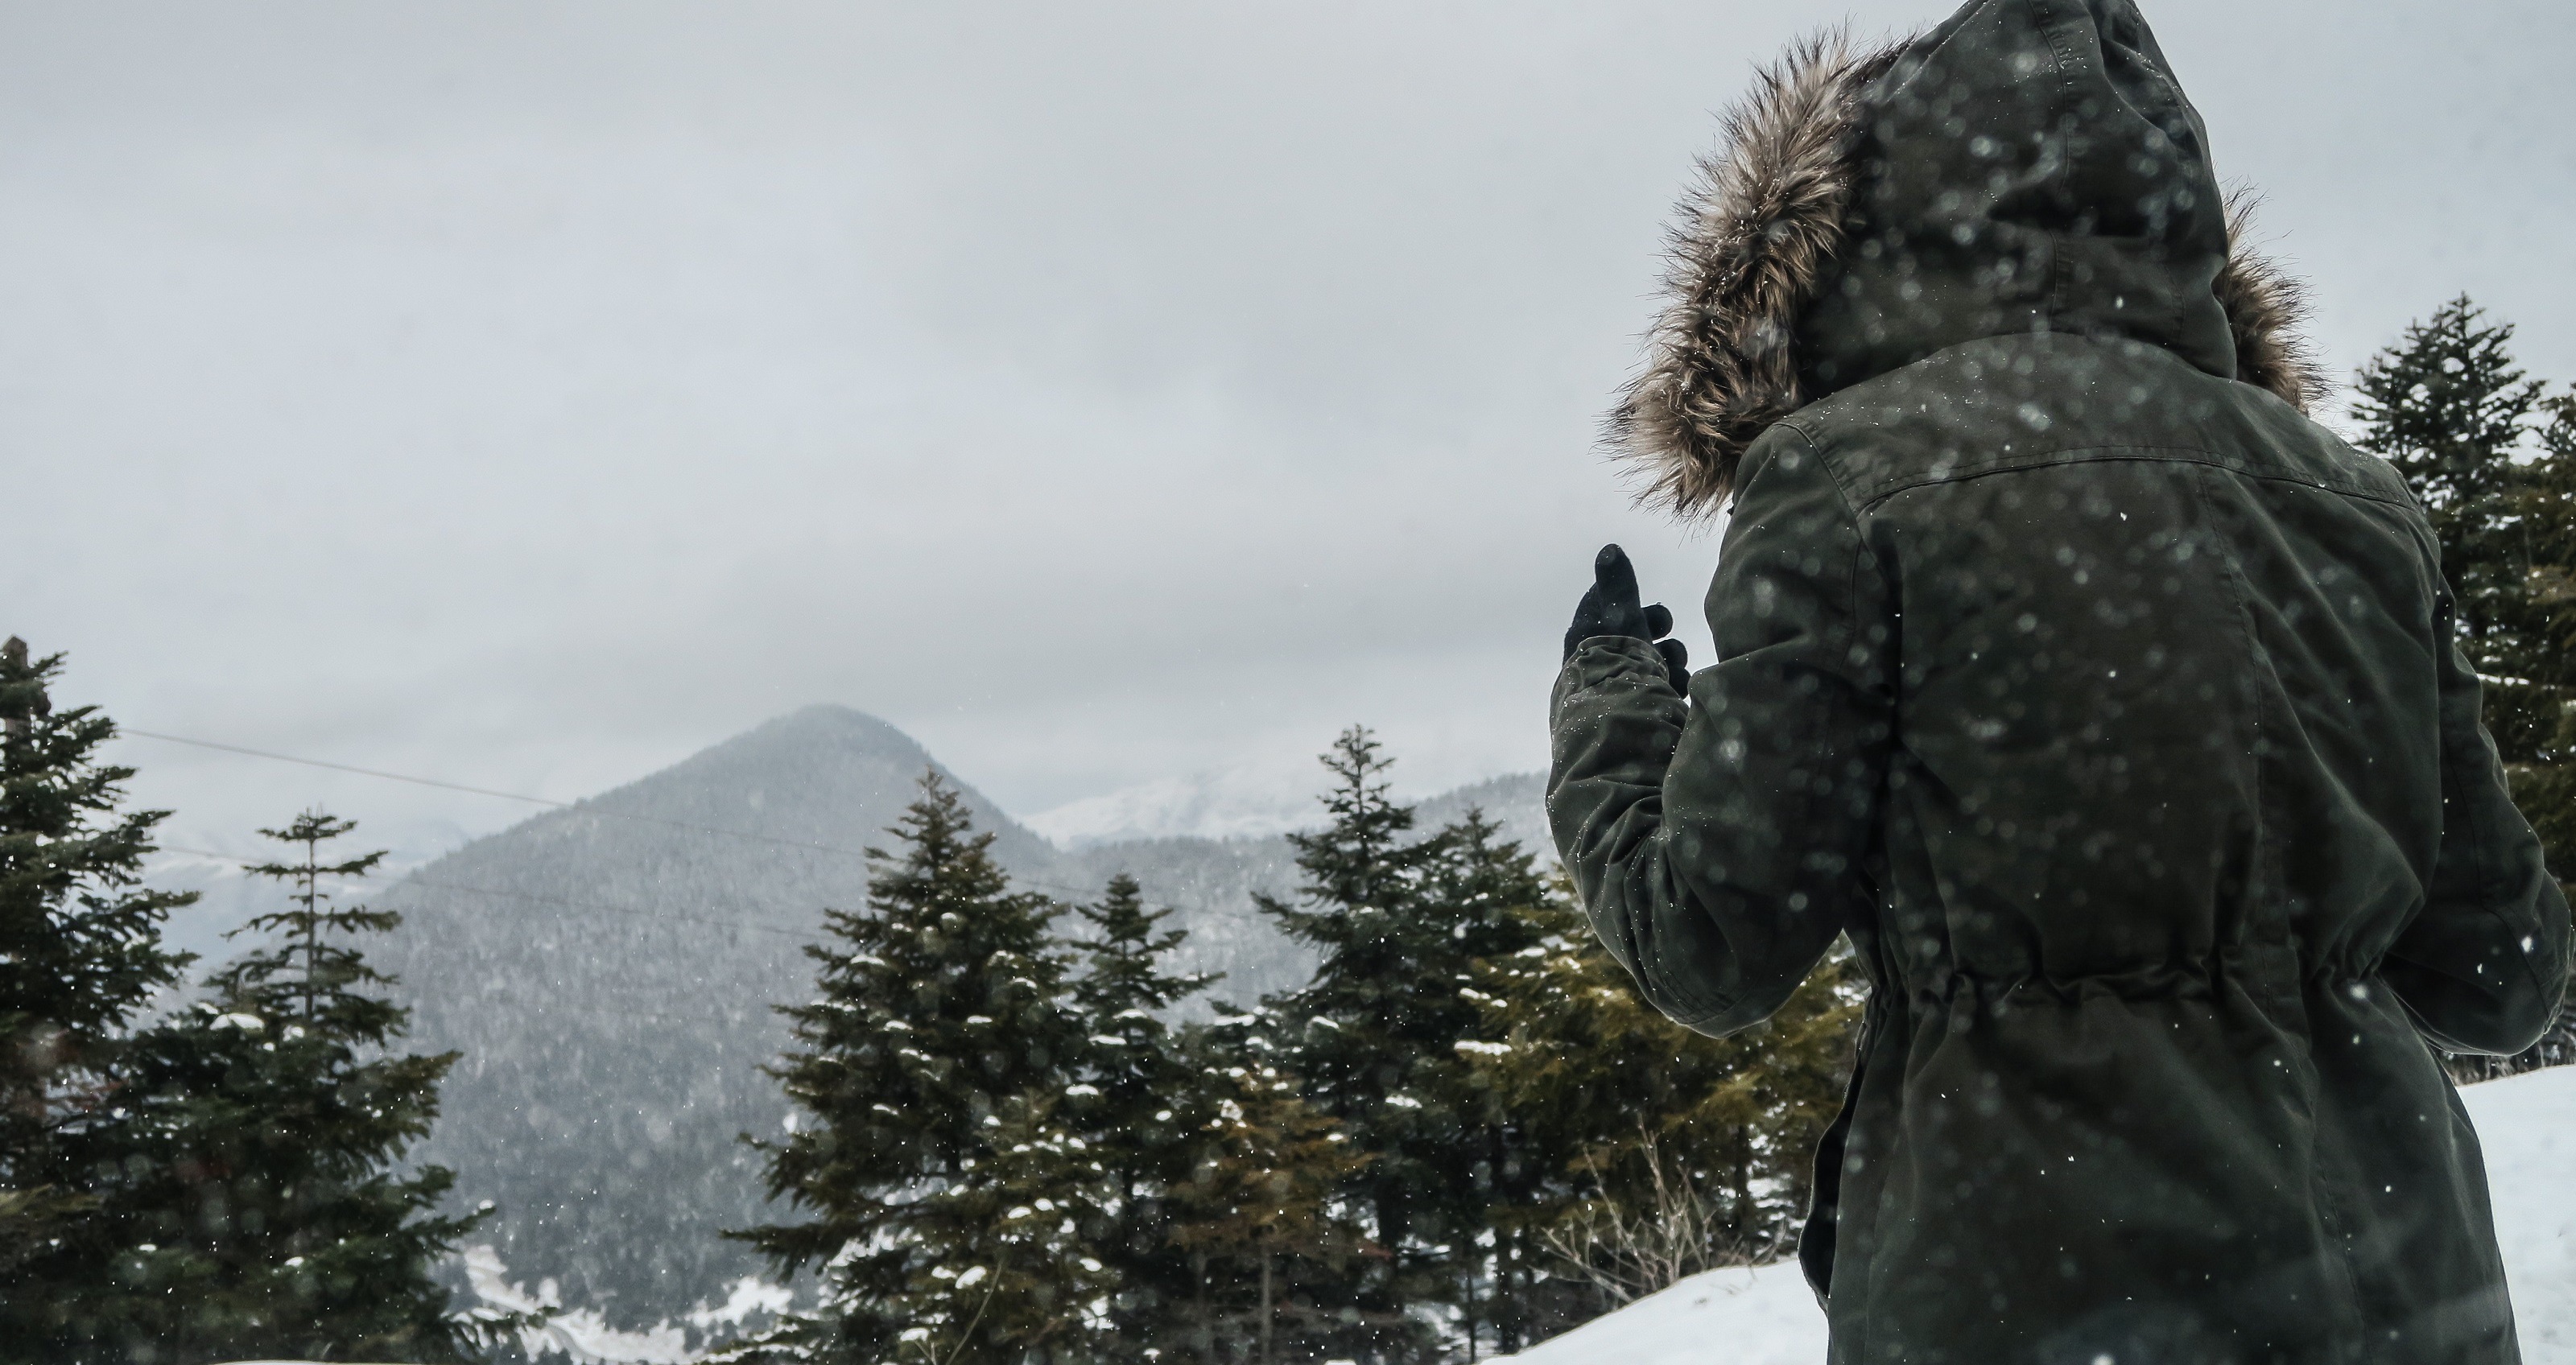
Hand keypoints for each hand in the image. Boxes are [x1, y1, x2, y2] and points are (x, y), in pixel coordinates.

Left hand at [1563, 544, 1689, 693]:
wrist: (1621, 725)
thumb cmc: (1618, 665)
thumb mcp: (1621, 617)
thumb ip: (1619, 585)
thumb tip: (1610, 548)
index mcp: (1586, 635)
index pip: (1606, 605)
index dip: (1629, 599)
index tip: (1643, 601)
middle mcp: (1598, 659)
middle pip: (1634, 632)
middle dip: (1657, 629)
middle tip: (1663, 632)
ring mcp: (1617, 684)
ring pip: (1652, 659)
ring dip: (1669, 658)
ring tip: (1673, 668)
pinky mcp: (1636, 707)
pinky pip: (1660, 686)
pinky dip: (1672, 683)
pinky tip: (1676, 688)